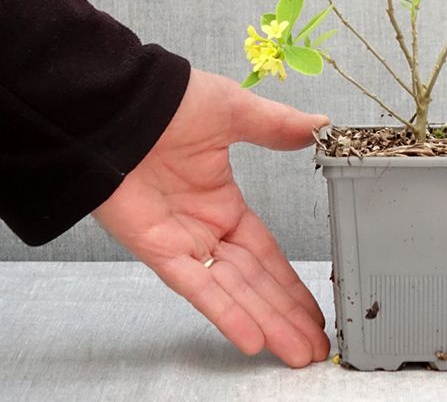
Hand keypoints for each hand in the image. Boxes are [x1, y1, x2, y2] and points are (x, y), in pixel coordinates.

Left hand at [92, 68, 330, 366]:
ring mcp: (182, 241)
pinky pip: (196, 286)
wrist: (120, 104)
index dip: (290, 282)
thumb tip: (321, 123)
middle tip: (315, 345)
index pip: (265, 253)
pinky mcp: (157, 248)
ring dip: (265, 322)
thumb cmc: (171, 100)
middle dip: (286, 313)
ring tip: (298, 352)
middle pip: (254, 281)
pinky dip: (224, 312)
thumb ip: (278, 126)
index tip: (314, 306)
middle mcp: (204, 228)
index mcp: (222, 201)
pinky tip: (252, 337)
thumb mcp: (236, 111)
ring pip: (232, 291)